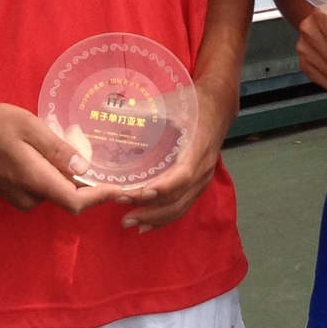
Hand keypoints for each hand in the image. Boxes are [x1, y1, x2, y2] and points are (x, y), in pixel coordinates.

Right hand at [0, 101, 125, 214]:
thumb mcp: (29, 127)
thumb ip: (57, 149)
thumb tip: (85, 167)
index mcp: (35, 181)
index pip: (76, 202)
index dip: (101, 197)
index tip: (121, 188)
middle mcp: (29, 197)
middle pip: (69, 196)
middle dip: (87, 180)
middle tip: (100, 155)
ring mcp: (19, 199)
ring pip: (55, 191)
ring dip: (68, 175)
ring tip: (72, 145)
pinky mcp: (14, 194)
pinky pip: (43, 188)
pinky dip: (53, 175)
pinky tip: (50, 152)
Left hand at [112, 99, 227, 233]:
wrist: (218, 108)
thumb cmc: (193, 104)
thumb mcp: (171, 103)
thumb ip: (142, 109)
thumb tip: (107, 107)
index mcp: (198, 146)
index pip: (183, 174)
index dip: (164, 186)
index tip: (141, 193)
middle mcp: (203, 168)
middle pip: (179, 197)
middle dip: (151, 209)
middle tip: (122, 210)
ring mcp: (202, 180)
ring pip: (180, 207)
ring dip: (155, 218)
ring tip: (129, 222)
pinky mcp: (198, 185)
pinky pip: (182, 207)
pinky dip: (164, 219)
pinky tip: (145, 224)